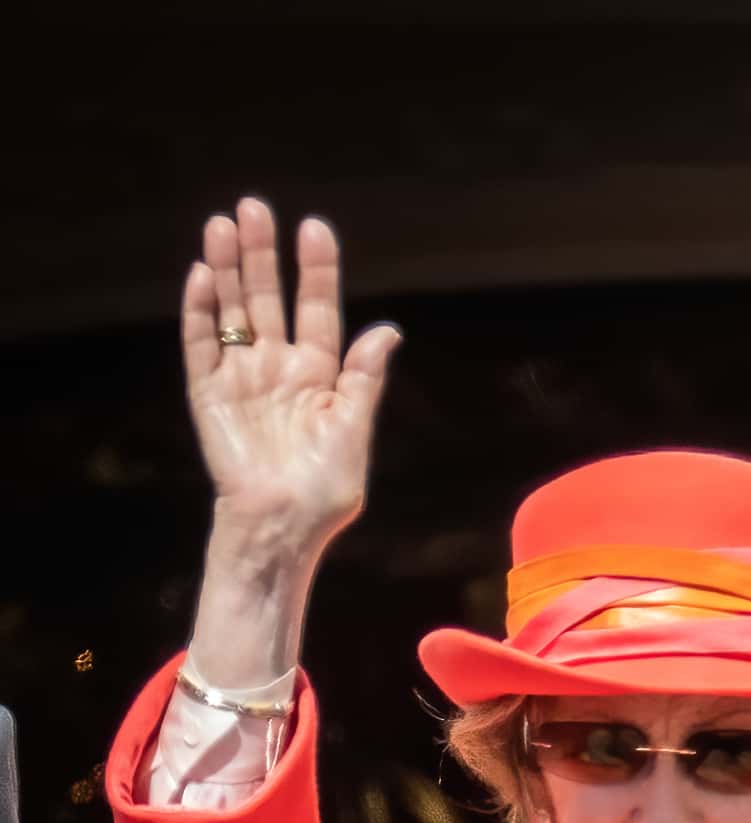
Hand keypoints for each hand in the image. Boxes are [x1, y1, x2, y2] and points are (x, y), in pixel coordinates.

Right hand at [182, 197, 399, 564]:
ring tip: (223, 224)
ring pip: (232, 309)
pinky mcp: (208, 393)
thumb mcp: (353, 430)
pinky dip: (199, 310)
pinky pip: (200, 343)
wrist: (283, 524)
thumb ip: (364, 378)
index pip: (316, 307)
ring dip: (226, 268)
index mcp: (320, 373)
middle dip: (262, 253)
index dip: (315, 269)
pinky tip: (202, 275)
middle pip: (268, 296)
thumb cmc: (326, 488)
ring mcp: (241, 376)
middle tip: (255, 206)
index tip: (315, 227)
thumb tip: (388, 330)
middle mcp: (278, 366)